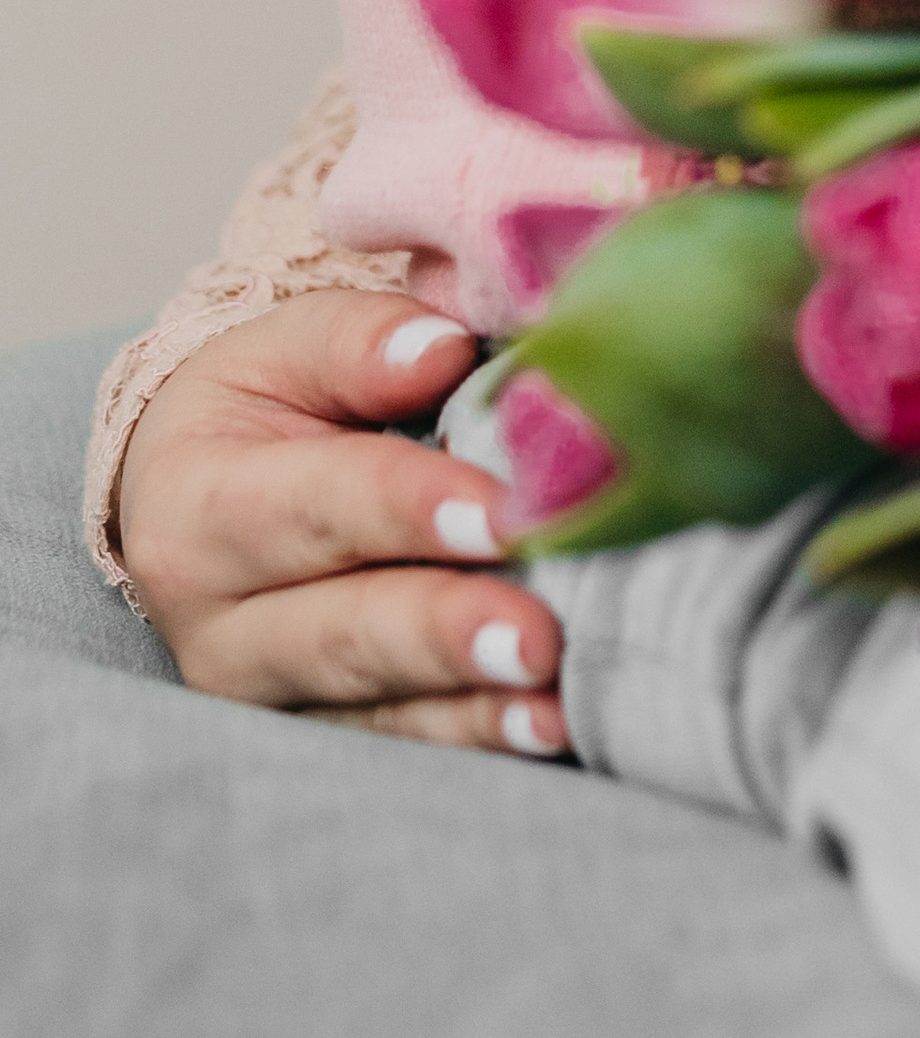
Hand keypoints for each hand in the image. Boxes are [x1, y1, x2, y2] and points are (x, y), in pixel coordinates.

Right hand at [118, 289, 567, 752]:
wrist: (205, 488)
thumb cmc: (265, 402)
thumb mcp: (288, 347)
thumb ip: (361, 343)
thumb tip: (441, 351)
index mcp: (199, 505)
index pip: (319, 504)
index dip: (411, 507)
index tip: (501, 513)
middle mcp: (215, 620)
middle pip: (342, 630)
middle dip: (444, 633)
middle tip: (538, 637)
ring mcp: (264, 692)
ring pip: (373, 704)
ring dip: (472, 704)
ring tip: (554, 699)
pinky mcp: (315, 731)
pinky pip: (401, 742)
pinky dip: (477, 735)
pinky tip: (547, 725)